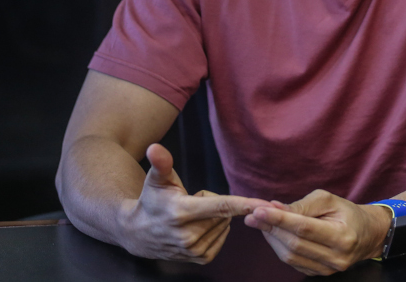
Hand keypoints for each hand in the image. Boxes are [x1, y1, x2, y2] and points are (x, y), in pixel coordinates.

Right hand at [116, 143, 269, 261]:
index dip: (246, 204)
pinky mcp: (199, 258)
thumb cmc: (151, 200)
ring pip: (224, 225)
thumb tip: (155, 147)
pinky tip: (198, 227)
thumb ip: (161, 163)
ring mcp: (194, 250)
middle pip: (225, 213)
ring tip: (191, 216)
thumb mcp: (156, 179)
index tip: (267, 204)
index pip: (222, 206)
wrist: (138, 232)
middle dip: (214, 203)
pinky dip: (216, 230)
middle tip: (192, 202)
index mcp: (182, 212)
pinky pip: (222, 238)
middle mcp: (189, 235)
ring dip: (213, 218)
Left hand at [244, 189, 392, 275]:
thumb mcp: (329, 200)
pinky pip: (294, 263)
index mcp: (342, 236)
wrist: (367, 235)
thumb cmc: (347, 213)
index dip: (279, 219)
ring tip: (261, 223)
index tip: (259, 210)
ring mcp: (329, 269)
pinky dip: (280, 248)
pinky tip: (274, 234)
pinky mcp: (320, 274)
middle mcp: (337, 257)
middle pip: (295, 244)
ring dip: (272, 239)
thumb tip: (276, 208)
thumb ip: (303, 205)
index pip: (304, 228)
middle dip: (271, 228)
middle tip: (253, 215)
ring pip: (291, 257)